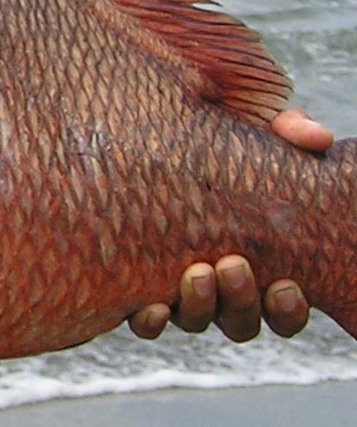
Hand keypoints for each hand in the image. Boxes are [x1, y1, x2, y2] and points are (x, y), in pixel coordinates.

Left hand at [128, 106, 332, 340]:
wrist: (152, 140)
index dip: (288, 308)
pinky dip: (150, 319)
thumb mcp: (257, 135)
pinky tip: (148, 305)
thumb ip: (290, 133)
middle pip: (241, 321)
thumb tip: (315, 137)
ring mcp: (180, 288)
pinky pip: (147, 319)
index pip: (284, 307)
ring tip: (197, 272)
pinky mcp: (138, 283)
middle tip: (234, 264)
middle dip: (241, 299)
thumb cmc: (219, 143)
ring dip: (200, 305)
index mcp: (259, 263)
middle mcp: (221, 285)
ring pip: (197, 320)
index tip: (287, 283)